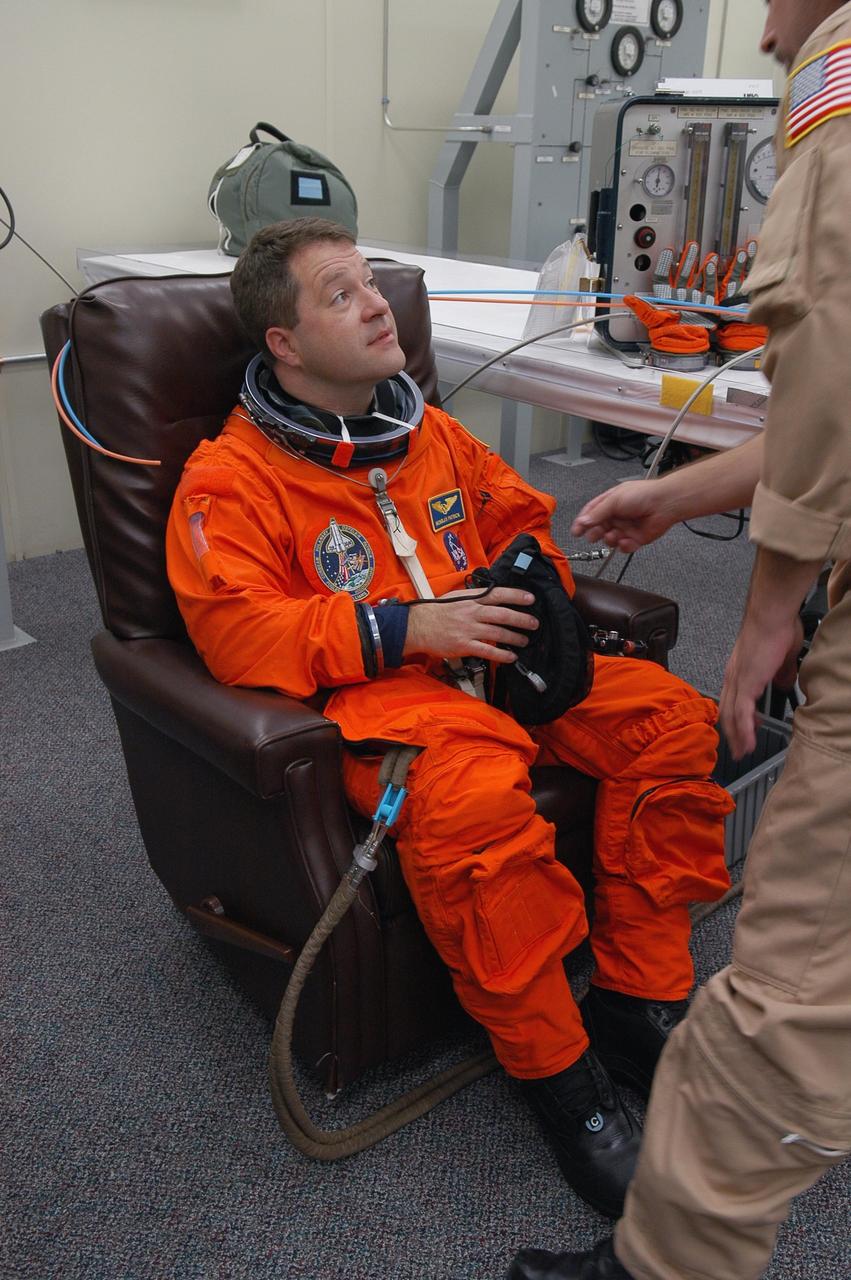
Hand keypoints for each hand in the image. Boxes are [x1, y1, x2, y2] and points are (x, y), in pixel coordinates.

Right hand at [403, 586, 538, 663]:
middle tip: (534, 623)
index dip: (516, 596)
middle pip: (503, 614)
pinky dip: (502, 655)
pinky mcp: (464, 645)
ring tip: (525, 640)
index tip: (531, 599)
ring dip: (515, 637)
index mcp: (471, 599)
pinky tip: (511, 657)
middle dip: (522, 619)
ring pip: (498, 633)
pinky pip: (487, 651)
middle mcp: (472, 613)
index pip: (498, 594)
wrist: (417, 626)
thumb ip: (475, 598)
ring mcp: (468, 629)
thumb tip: (493, 596)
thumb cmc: (436, 611)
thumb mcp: (456, 598)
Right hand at [571, 480, 676, 551]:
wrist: (664, 504)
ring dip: (610, 540)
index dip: (582, 522)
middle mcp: (617, 515)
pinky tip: (627, 540)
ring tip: (614, 536)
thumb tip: (582, 521)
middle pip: (598, 528)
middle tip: (594, 535)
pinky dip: (624, 546)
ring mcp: (625, 527)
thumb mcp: (614, 500)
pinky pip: (624, 547)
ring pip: (610, 540)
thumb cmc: (643, 495)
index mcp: (610, 503)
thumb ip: (597, 513)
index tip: (576, 531)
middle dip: (595, 533)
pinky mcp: (635, 538)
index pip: (590, 513)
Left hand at [719, 613, 800, 758]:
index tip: (744, 730)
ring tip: (743, 753)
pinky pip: (741, 713)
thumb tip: (784, 683)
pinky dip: (744, 730)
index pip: (732, 699)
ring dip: (737, 737)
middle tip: (738, 750)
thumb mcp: (781, 656)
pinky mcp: (746, 683)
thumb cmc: (775, 628)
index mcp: (738, 670)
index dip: (736, 717)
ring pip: (732, 716)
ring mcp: (737, 681)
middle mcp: (733, 677)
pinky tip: (748, 743)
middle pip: (727, 711)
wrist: (770, 616)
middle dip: (732, 733)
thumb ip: (782, 672)